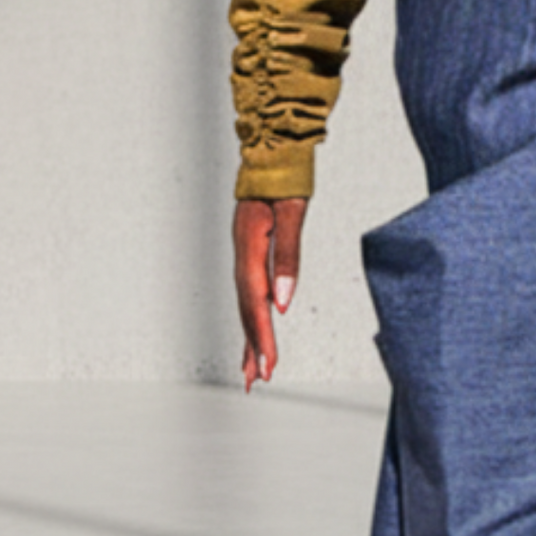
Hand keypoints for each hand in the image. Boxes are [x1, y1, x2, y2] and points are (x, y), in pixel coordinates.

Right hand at [233, 196, 307, 388]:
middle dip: (255, 345)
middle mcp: (242, 256)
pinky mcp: (252, 256)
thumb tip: (284, 300)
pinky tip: (257, 339)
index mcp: (250, 247)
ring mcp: (244, 257)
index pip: (255, 300)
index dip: (261, 334)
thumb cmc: (285, 181)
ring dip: (251, 339)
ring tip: (254, 374)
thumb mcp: (293, 213)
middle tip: (262, 379)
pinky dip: (252, 320)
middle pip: (247, 308)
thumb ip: (288, 256)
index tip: (268, 363)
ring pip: (246, 306)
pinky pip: (250, 295)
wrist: (271, 156)